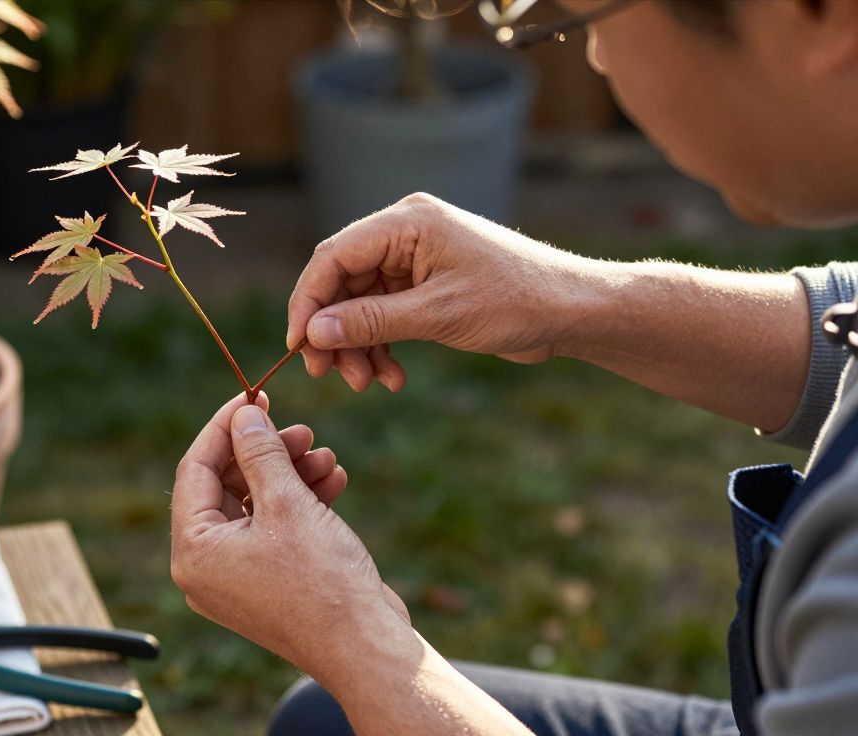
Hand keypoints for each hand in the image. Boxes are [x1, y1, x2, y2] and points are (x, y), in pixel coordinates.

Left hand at [170, 393, 409, 680]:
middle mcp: (206, 567)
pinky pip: (275, 528)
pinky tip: (334, 481)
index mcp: (193, 551)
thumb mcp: (288, 503)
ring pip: (256, 504)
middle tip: (303, 430)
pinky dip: (301, 502)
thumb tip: (244, 414)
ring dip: (290, 473)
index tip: (255, 397)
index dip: (225, 427)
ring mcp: (237, 578)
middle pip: (226, 485)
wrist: (367, 647)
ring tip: (327, 456)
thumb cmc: (323, 582)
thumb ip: (261, 452)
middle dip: (267, 452)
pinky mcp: (269, 582)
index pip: (195, 469)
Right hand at [287, 193, 600, 390]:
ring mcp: (416, 259)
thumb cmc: (516, 301)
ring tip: (371, 384)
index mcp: (407, 222)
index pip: (333, 257)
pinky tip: (393, 377)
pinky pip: (385, 314)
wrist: (572, 311)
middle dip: (335, 332)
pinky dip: (383, 346)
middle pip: (342, 283)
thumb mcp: (438, 314)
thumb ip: (371, 321)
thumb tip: (313, 332)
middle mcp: (406, 233)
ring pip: (360, 304)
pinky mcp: (426, 284)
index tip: (299, 346)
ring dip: (359, 346)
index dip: (309, 302)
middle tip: (332, 375)